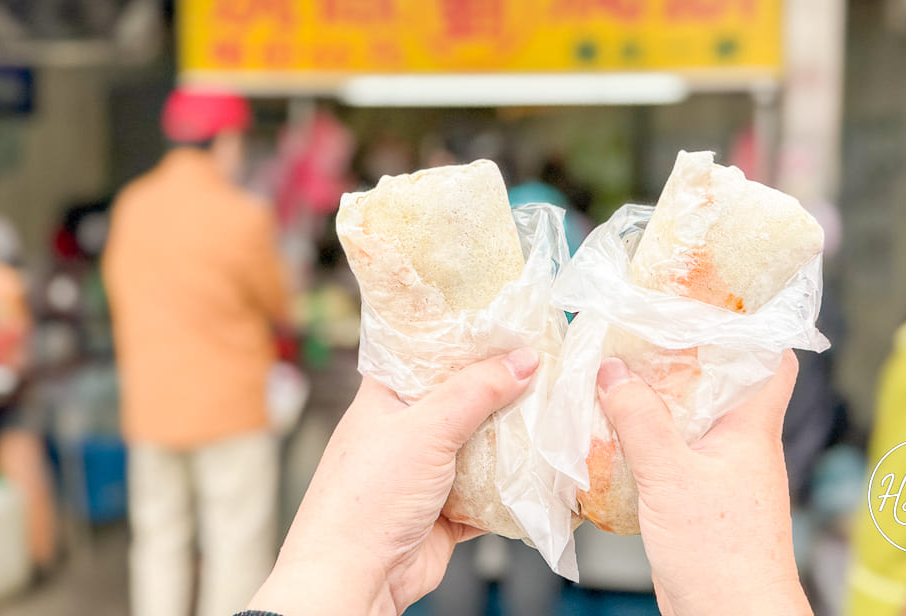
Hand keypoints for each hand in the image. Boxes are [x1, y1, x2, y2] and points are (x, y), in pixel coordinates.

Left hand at [248, 348, 539, 615]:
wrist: (354, 580)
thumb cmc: (364, 499)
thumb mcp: (424, 429)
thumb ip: (476, 392)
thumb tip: (522, 361)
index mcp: (387, 396)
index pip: (430, 352)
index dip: (468, 338)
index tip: (511, 326)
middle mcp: (406, 429)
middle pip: (464, 398)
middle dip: (502, 389)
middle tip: (544, 367)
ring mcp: (427, 471)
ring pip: (480, 444)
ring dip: (511, 438)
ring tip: (551, 412)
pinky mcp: (447, 509)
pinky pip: (488, 489)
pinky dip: (512, 484)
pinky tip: (538, 470)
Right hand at [597, 349, 811, 615]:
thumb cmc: (723, 554)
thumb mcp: (671, 477)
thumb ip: (640, 421)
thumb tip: (613, 370)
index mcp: (751, 428)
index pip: (770, 360)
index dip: (748, 327)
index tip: (710, 302)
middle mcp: (741, 445)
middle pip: (719, 384)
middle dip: (681, 358)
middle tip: (641, 333)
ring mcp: (721, 473)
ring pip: (691, 420)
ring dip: (658, 401)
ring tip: (617, 376)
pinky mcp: (699, 500)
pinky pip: (673, 454)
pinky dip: (647, 440)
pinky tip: (613, 436)